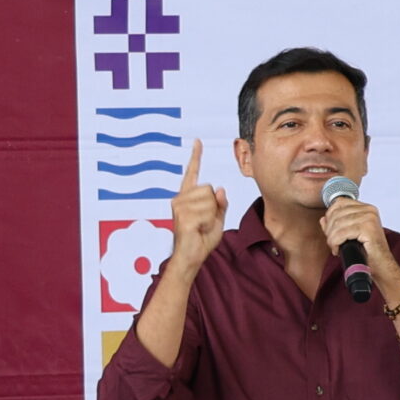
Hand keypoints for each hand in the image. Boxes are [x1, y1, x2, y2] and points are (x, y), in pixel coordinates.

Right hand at [170, 140, 227, 270]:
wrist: (192, 257)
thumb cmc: (202, 239)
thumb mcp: (217, 219)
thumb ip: (220, 204)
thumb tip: (219, 189)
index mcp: (188, 197)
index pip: (192, 173)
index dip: (196, 156)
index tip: (198, 142)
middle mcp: (180, 198)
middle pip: (209, 188)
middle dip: (214, 206)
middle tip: (205, 222)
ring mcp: (179, 206)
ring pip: (209, 200)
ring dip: (211, 216)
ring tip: (201, 226)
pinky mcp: (183, 216)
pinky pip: (207, 212)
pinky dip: (209, 223)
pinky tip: (199, 230)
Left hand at [319, 197, 399, 284]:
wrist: (381, 266)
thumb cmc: (368, 252)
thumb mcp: (349, 235)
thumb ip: (336, 225)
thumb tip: (323, 219)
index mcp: (366, 208)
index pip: (340, 203)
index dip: (330, 216)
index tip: (330, 230)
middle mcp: (369, 210)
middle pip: (336, 213)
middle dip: (329, 230)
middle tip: (332, 243)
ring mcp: (369, 218)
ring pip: (337, 224)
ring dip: (332, 238)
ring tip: (335, 247)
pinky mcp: (368, 228)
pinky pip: (342, 233)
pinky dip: (336, 243)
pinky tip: (338, 250)